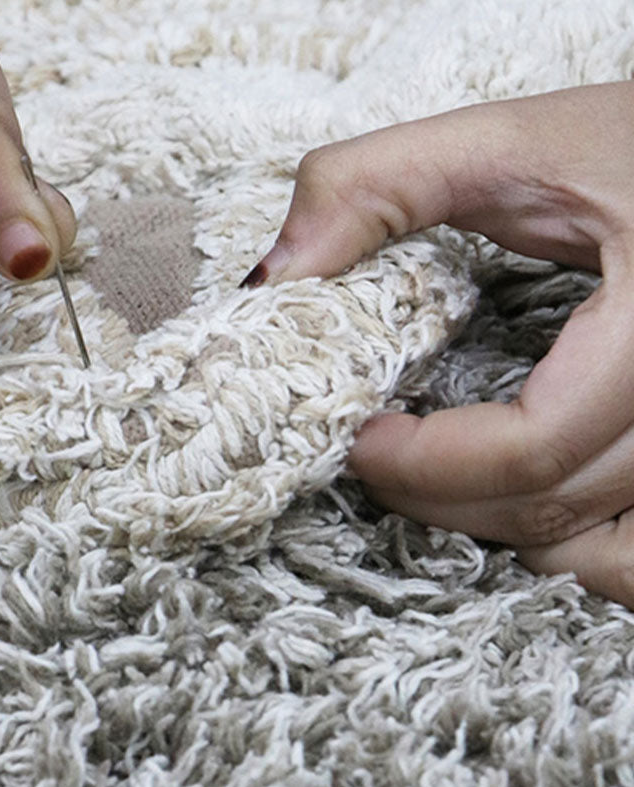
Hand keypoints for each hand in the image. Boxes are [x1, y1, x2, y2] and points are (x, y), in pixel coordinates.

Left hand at [244, 82, 633, 605]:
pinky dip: (571, 552)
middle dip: (437, 496)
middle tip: (374, 457)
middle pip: (550, 504)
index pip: (533, 445)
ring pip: (593, 547)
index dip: (424, 463)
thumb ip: (381, 185)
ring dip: (494, 526)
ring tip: (435, 475)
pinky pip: (633, 557)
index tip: (359, 436)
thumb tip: (274, 277)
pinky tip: (518, 501)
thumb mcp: (516, 142)